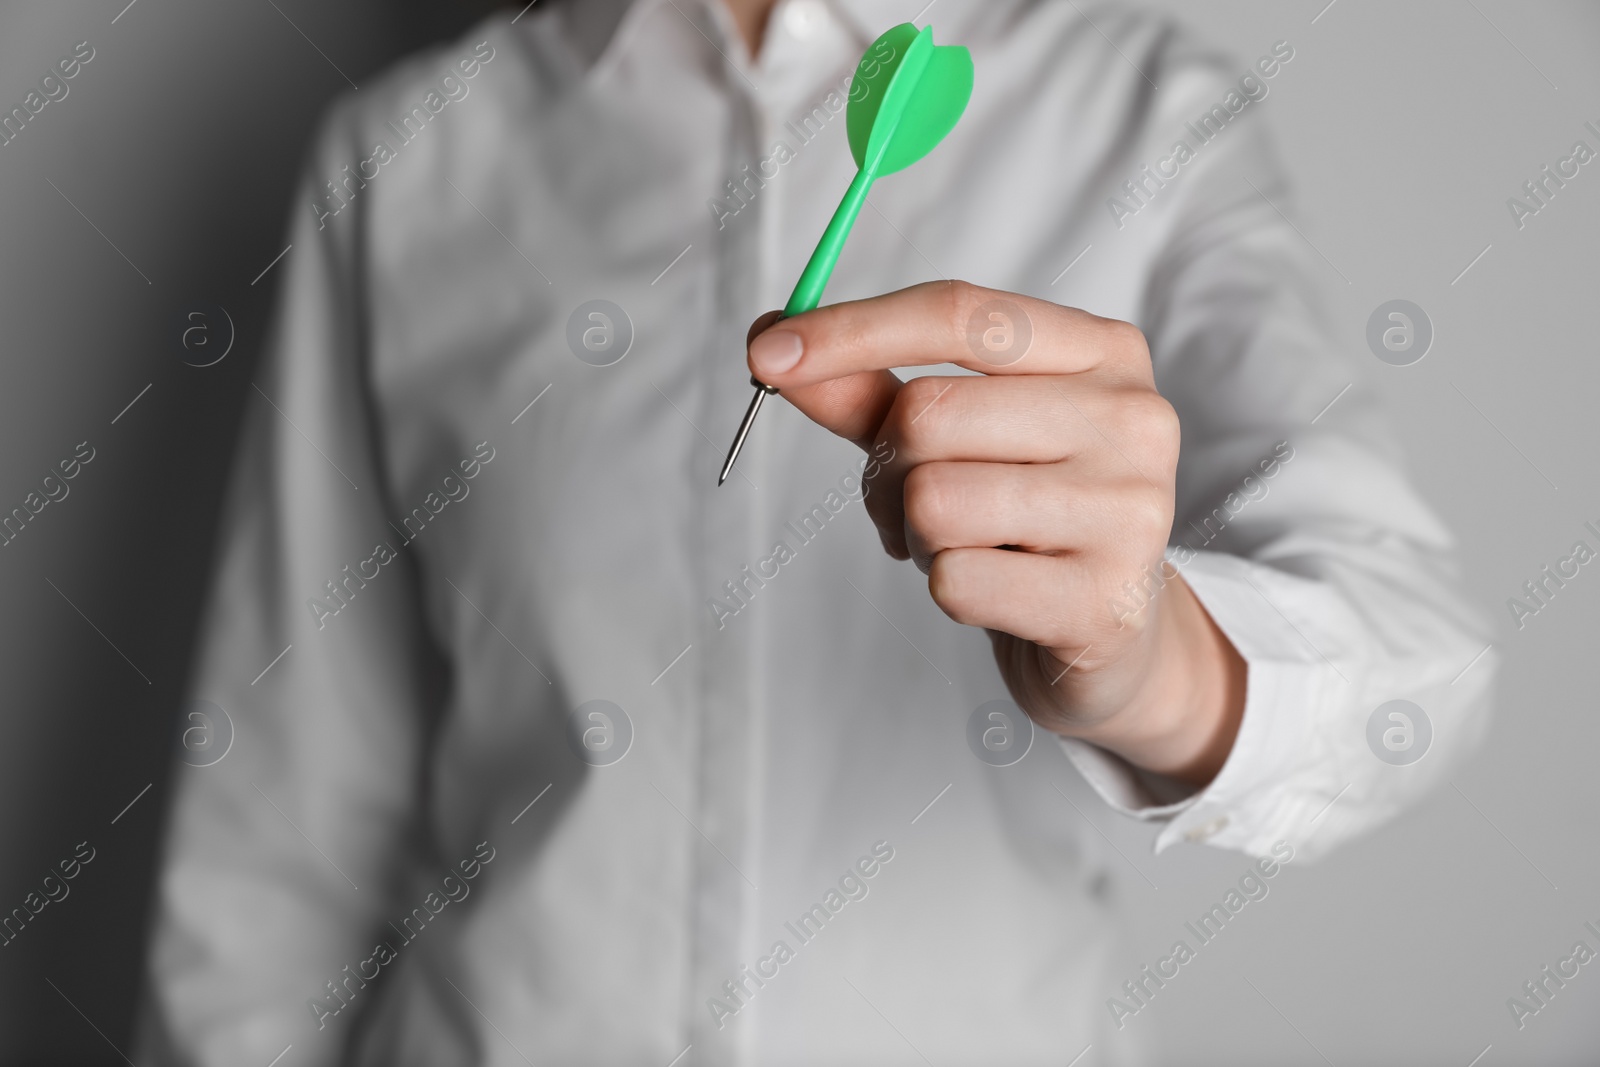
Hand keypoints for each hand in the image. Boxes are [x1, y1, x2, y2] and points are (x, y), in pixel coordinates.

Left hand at [745, 281, 1244, 784]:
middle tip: (911, 505)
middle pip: (930, 413)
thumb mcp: (952, 437)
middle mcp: (1133, 417)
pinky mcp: (1106, 599)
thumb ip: (868, 390)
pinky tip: (992, 593)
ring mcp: (1131, 509)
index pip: (959, 314)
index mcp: (1103, 350)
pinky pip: (955, 579)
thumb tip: (768, 343)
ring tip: (960, 546)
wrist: (1112, 635)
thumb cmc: (1022, 516)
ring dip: (913, 533)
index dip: (850, 330)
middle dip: (886, 468)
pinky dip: (944, 589)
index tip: (764, 354)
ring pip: (934, 499)